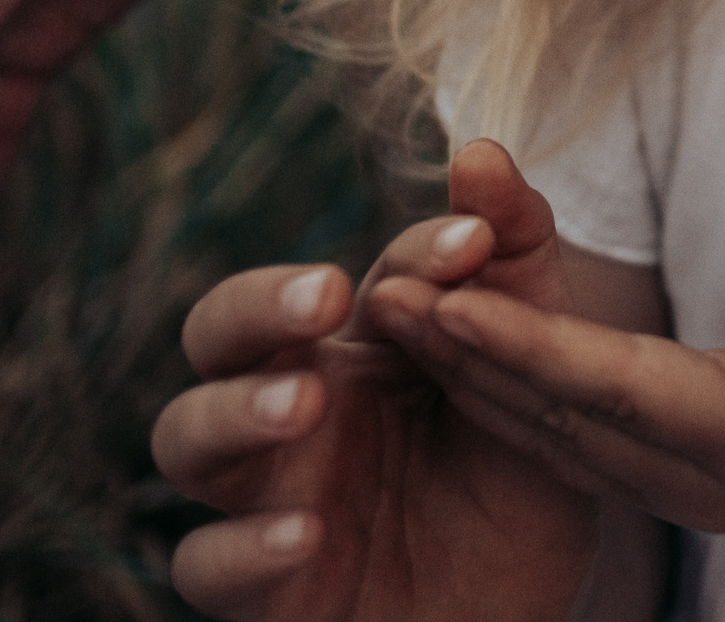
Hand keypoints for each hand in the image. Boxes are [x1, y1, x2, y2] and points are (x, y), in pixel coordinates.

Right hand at [152, 140, 594, 621]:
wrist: (521, 608)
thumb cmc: (517, 477)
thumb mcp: (540, 369)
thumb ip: (517, 261)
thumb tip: (479, 148)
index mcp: (363, 340)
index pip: (371, 272)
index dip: (419, 251)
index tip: (473, 245)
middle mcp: (295, 401)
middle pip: (221, 330)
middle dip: (261, 305)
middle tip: (328, 295)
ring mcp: (264, 490)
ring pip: (184, 435)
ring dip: (233, 413)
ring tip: (301, 406)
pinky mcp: (257, 584)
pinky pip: (206, 563)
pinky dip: (246, 545)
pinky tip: (307, 532)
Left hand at [366, 238, 724, 537]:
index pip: (616, 388)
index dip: (527, 344)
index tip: (445, 297)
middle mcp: (701, 479)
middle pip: (561, 416)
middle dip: (465, 357)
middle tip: (377, 294)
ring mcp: (683, 485)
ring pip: (551, 430)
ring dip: (469, 374)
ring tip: (392, 310)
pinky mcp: (673, 470)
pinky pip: (567, 432)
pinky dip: (507, 388)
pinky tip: (456, 347)